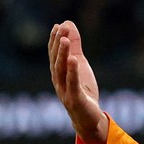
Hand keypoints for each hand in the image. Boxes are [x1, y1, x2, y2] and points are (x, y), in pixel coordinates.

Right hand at [48, 20, 107, 143]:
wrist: (88, 119)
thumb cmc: (82, 91)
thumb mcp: (80, 65)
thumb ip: (75, 46)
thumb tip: (68, 23)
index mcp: (58, 73)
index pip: (54, 54)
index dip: (55, 40)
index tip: (59, 26)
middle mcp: (58, 81)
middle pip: (56, 60)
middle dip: (58, 44)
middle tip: (61, 28)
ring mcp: (64, 91)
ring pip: (61, 71)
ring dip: (62, 55)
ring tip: (65, 40)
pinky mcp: (74, 100)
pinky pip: (72, 84)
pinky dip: (73, 72)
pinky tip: (74, 60)